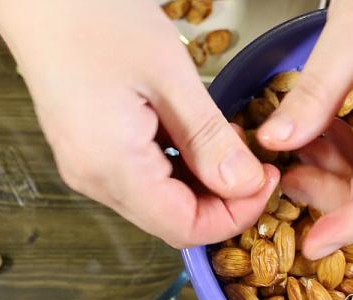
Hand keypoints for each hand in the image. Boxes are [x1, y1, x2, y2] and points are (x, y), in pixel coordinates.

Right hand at [0, 0, 278, 247]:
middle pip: (171, 219)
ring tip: (224, 141)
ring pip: (159, 201)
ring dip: (201, 182)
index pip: (184, 227)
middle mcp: (94, 178)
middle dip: (222, 200)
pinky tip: (192, 135)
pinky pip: (141, 178)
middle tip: (252, 160)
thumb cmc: (95, 19)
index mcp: (111, 167)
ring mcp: (88, 167)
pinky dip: (177, 166)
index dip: (234, 215)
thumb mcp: (169, 76)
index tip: (265, 181)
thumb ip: (208, 139)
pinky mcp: (90, 152)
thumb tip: (244, 184)